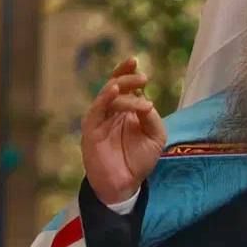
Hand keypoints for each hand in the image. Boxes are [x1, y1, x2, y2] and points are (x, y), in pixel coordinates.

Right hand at [81, 58, 167, 204]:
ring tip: (137, 83)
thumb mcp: (155, 136)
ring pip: (107, 96)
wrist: (125, 185)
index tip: (135, 61)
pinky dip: (104, 99)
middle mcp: (111, 112)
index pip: (124, 85)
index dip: (127, 72)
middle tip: (143, 77)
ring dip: (121, 87)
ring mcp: (100, 120)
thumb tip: (145, 100)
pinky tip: (114, 91)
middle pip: (115, 85)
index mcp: (125, 110)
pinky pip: (96, 110)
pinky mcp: (91, 131)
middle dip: (128, 77)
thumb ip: (152, 117)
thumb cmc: (139, 160)